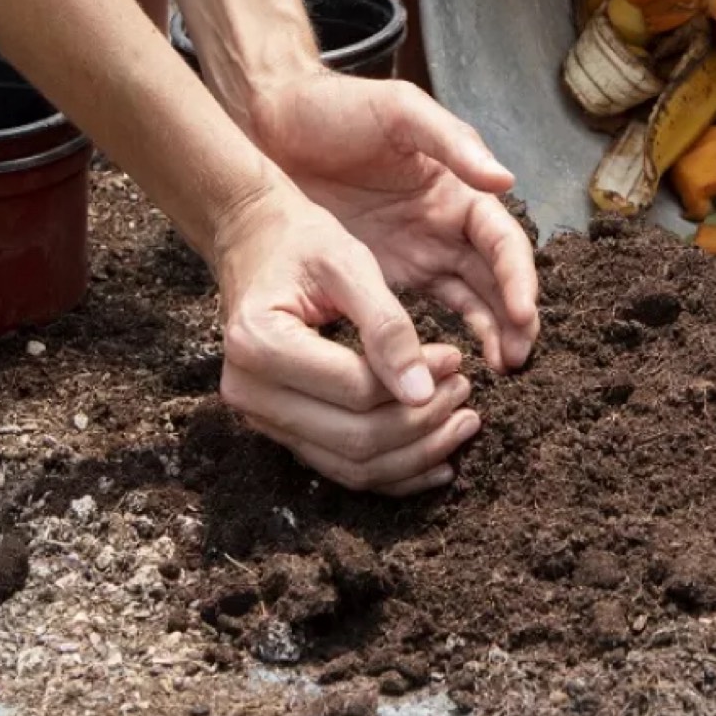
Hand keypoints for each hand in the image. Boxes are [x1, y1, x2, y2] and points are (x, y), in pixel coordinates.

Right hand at [213, 179, 482, 494]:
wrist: (255, 243)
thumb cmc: (302, 243)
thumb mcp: (348, 263)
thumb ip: (386, 325)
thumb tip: (423, 391)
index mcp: (259, 343)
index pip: (355, 389)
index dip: (416, 382)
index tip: (457, 359)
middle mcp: (249, 392)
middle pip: (355, 438)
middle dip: (423, 424)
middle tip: (465, 392)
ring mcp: (261, 418)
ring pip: (352, 466)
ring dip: (417, 454)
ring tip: (463, 423)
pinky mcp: (282, 431)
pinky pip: (343, 469)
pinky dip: (394, 472)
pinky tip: (438, 462)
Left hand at [246, 71, 539, 372]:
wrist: (268, 122)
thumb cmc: (335, 109)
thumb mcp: (398, 110)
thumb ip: (452, 142)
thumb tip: (505, 179)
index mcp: (459, 190)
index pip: (502, 241)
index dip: (517, 276)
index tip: (521, 311)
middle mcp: (446, 228)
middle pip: (496, 280)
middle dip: (514, 318)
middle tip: (518, 358)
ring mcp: (417, 255)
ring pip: (469, 302)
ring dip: (490, 334)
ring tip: (500, 369)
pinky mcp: (383, 277)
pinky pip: (422, 315)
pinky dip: (441, 340)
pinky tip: (446, 366)